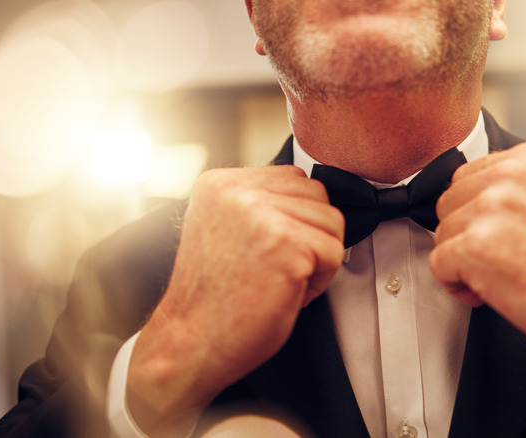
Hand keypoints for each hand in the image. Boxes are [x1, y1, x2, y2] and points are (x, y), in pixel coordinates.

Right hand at [126, 166, 343, 435]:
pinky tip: (287, 293)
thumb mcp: (225, 229)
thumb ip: (258, 204)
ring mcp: (262, 213)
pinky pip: (335, 252)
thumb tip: (309, 198)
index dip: (295, 220)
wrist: (190, 344)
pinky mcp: (286, 242)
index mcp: (220, 183)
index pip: (294, 179)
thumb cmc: (214, 299)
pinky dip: (321, 281)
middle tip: (276, 270)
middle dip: (310, 236)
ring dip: (317, 259)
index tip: (269, 251)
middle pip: (318, 195)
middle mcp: (238, 190)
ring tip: (279, 281)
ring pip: (332, 222)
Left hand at [429, 142, 525, 413]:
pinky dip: (457, 286)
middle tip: (501, 260)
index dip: (476, 215)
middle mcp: (507, 176)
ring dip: (464, 262)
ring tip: (503, 276)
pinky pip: (439, 266)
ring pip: (442, 235)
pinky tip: (492, 292)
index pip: (466, 178)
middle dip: (467, 236)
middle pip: (449, 204)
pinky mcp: (476, 246)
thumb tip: (478, 203)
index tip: (497, 235)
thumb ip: (518, 192)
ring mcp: (490, 209)